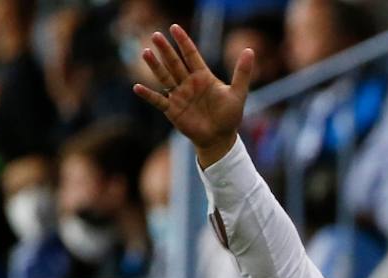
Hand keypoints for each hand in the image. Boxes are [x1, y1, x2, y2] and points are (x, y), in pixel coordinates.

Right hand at [133, 24, 251, 165]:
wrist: (220, 138)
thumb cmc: (229, 116)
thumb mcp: (238, 93)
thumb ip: (242, 72)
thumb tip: (250, 50)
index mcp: (203, 77)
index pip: (191, 55)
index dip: (183, 42)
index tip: (174, 27)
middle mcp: (188, 83)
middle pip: (175, 63)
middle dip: (166, 50)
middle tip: (156, 35)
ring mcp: (179, 95)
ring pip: (165, 77)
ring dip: (155, 66)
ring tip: (145, 52)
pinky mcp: (173, 110)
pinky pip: (159, 100)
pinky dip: (149, 95)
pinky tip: (137, 87)